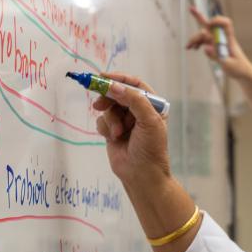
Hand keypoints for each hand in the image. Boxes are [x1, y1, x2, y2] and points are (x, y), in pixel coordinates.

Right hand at [92, 71, 169, 189]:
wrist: (142, 174)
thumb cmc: (151, 148)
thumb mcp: (148, 121)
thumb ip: (133, 100)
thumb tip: (114, 86)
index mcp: (153, 105)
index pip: (135, 85)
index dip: (119, 79)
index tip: (103, 77)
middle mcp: (139, 111)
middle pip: (118, 94)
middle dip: (109, 99)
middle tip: (99, 102)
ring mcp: (125, 121)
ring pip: (109, 108)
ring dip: (111, 119)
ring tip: (118, 133)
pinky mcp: (113, 130)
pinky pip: (102, 120)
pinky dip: (105, 127)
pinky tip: (113, 138)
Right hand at [186, 6, 251, 80]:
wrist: (243, 73)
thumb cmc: (239, 68)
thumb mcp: (228, 64)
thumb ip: (217, 56)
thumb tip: (205, 48)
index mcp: (229, 39)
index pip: (226, 23)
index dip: (217, 20)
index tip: (209, 24)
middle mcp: (222, 38)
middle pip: (210, 25)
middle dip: (200, 18)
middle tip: (191, 11)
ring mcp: (218, 41)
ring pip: (204, 34)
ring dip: (195, 38)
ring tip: (188, 47)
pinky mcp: (216, 46)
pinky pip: (205, 41)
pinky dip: (198, 43)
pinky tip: (193, 48)